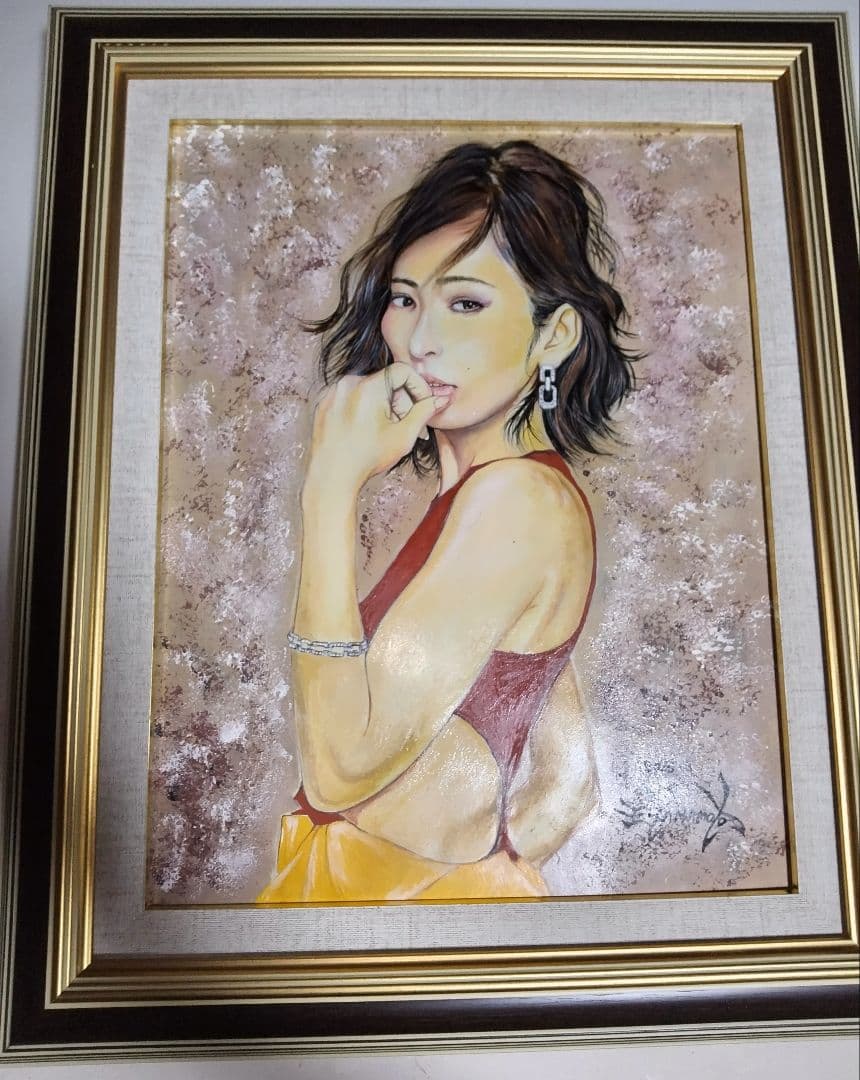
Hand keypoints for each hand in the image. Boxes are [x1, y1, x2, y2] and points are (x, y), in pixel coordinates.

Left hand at [304, 363, 445, 491]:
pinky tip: (366, 431)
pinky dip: (364, 408)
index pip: (403, 371)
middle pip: (385, 380)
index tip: (423, 406)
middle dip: (401, 400)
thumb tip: (441, 398)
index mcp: (368, 387)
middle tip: (406, 425)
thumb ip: (424, 412)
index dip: (418, 387)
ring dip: (383, 405)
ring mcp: (332, 393)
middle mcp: (347, 383)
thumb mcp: (403, 436)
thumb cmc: (367, 459)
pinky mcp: (324, 404)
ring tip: (385, 430)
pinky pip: (351, 397)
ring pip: (369, 388)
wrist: (331, 477)